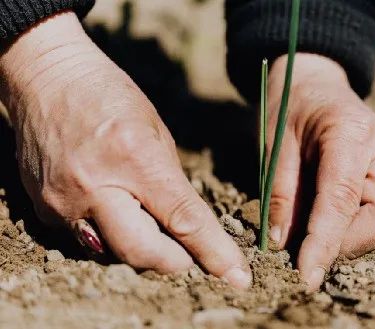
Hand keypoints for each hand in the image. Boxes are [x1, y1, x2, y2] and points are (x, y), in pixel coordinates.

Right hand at [0, 12, 250, 287]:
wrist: (48, 80)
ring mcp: (65, 202)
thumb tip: (185, 225)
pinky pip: (87, 241)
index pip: (183, 219)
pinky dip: (110, 236)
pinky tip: (115, 211)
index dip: (213, 252)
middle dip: (175, 263)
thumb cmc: (110, 97)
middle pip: (143, 253)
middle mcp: (96, 186)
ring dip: (142, 250)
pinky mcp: (45, 210)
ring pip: (114, 254)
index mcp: (135, 158)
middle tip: (190, 257)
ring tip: (151, 226)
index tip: (236, 276)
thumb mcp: (156, 131)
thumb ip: (170, 183)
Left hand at [267, 54, 374, 290]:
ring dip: (360, 241)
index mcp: (351, 132)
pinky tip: (338, 224)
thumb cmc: (289, 108)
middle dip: (350, 245)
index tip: (306, 276)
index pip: (343, 198)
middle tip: (311, 252)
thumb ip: (280, 192)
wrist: (314, 83)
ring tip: (322, 236)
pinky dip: (368, 232)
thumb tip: (283, 244)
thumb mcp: (274, 144)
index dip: (325, 242)